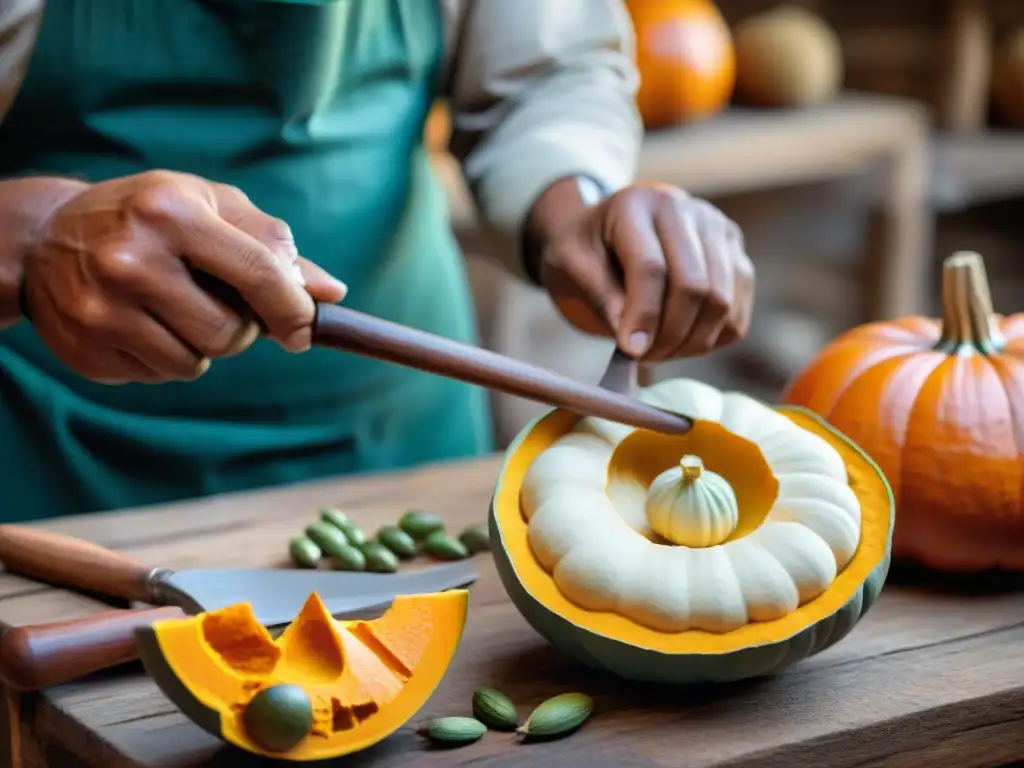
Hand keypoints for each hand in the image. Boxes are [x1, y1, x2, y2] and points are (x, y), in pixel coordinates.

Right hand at [22, 171, 346, 383]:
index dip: (294, 309)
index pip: (260, 273)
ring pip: (199, 362)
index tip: (305, 329)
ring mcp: (103, 309)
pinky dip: (167, 357)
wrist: (44, 239)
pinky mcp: (89, 349)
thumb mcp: (209, 207)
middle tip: (217, 303)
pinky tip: (141, 323)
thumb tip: (332, 293)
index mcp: (172, 212)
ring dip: (203, 345)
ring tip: (173, 307)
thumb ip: (272, 245)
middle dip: (242, 328)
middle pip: (232, 332)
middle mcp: (132, 260)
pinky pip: (162, 375)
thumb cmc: (149, 217)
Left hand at [536, 182, 754, 361]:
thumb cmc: (588, 251)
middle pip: (695, 286)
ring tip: (659, 351)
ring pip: (722, 302)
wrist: (612, 232)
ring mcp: (719, 231)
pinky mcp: (737, 257)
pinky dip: (711, 340)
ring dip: (691, 342)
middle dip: (669, 334)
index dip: (643, 315)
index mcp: (637, 204)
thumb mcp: (572, 264)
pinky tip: (680, 342)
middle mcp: (686, 209)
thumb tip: (634, 340)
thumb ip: (599, 295)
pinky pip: (737, 315)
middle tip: (643, 357)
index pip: (651, 267)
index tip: (630, 351)